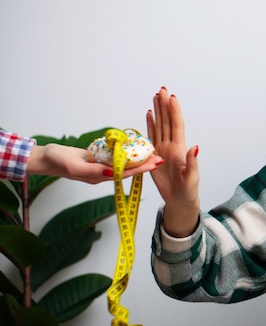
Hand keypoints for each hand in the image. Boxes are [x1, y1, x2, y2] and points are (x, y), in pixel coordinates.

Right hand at [27, 143, 163, 183]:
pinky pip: (114, 158)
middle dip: (144, 164)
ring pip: (122, 164)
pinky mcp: (96, 160)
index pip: (126, 173)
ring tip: (152, 153)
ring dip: (137, 159)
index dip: (142, 168)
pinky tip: (133, 148)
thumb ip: (94, 170)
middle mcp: (102, 174)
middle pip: (128, 169)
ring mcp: (99, 167)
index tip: (156, 163)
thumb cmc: (57, 161)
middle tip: (161, 158)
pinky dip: (125, 153)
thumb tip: (113, 173)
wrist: (44, 158)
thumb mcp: (75, 166)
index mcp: (99, 177)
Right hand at [146, 87, 199, 236]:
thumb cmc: (188, 191)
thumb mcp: (192, 178)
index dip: (174, 112)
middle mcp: (171, 146)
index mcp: (180, 149)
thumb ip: (192, 162)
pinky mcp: (154, 156)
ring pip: (159, 126)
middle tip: (162, 89)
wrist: (180, 201)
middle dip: (165, 105)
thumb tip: (194, 147)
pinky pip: (151, 137)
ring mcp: (163, 150)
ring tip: (155, 96)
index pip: (177, 126)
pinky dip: (150, 125)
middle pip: (167, 121)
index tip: (172, 97)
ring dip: (157, 111)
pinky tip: (149, 114)